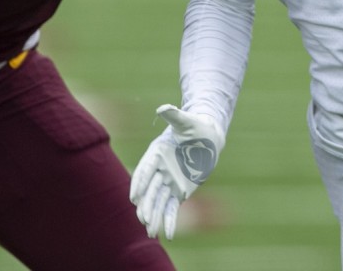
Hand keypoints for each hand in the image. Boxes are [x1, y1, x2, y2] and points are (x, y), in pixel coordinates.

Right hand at [130, 104, 225, 239]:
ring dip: (154, 217)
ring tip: (150, 232)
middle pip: (150, 190)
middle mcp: (159, 169)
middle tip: (143, 219)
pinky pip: (172, 208)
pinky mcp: (179, 191)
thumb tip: (163, 108)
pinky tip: (168, 235)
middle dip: (146, 205)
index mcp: (156, 153)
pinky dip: (169, 221)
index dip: (139, 184)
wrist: (208, 138)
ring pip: (158, 202)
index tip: (134, 197)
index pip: (145, 170)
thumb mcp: (187, 121)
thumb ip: (174, 116)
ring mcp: (168, 182)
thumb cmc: (196, 126)